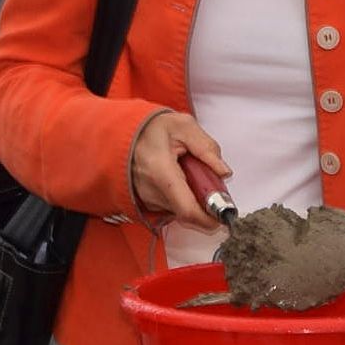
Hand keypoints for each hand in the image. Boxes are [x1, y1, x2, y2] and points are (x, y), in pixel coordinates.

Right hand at [131, 112, 230, 227]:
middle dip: (204, 201)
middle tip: (205, 176)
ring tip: (186, 170)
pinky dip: (181, 196)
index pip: (188, 210)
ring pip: (181, 210)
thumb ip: (206, 148)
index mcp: (161, 172)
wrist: (120, 133)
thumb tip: (223, 172)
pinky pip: (171, 206)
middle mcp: (151, 192)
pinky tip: (176, 177)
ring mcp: (147, 200)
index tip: (223, 216)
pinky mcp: (146, 203)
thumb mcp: (183, 126)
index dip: (209, 219)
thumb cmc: (149, 128)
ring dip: (192, 196)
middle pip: (188, 212)